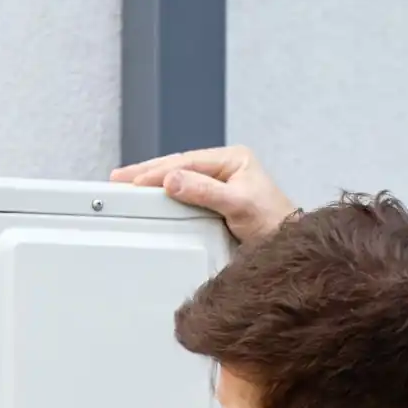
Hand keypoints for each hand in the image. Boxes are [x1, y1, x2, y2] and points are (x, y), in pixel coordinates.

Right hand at [110, 146, 297, 244]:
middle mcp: (225, 169)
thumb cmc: (274, 225)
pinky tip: (151, 198)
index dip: (159, 171)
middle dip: (148, 172)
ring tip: (127, 184)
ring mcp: (219, 185)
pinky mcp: (214, 203)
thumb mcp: (238, 204)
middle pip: (179, 166)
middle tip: (120, 177)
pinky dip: (165, 196)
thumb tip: (172, 180)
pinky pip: (184, 194)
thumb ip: (205, 191)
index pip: (187, 161)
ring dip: (154, 182)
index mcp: (233, 159)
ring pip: (179, 178)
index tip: (136, 180)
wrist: (288, 248)